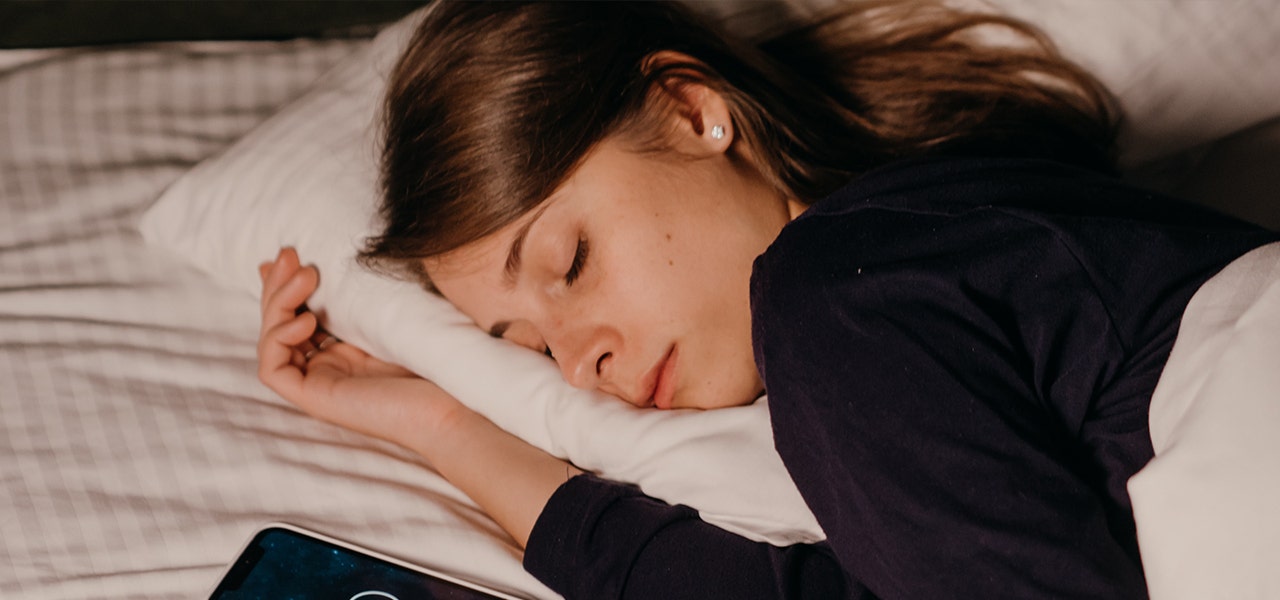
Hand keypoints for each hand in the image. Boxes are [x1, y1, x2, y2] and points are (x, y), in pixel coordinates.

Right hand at [258, 249, 579, 547]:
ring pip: (272, 342)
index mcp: (346, 347)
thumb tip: (348, 254)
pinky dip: (278, 340)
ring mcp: (320, 382)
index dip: (286, 283)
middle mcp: (328, 364)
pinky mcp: (315, 399)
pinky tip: (306, 320)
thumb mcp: (397, 311)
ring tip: (307, 277)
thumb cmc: (439, 357)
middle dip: (277, 284)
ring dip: (276, 304)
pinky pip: (272, 370)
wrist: (457, 401)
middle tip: (289, 253)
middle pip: (279, 322)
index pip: (299, 311)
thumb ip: (368, 291)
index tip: (290, 251)